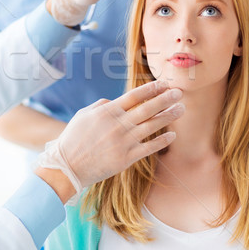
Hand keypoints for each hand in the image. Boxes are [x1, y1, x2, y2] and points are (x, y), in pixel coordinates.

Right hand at [55, 81, 182, 192]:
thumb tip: (116, 100)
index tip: (164, 83)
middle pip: (147, 108)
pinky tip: (172, 135)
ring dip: (168, 116)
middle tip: (179, 92)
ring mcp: (123, 142)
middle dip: (165, 99)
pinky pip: (149, 148)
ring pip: (152, 126)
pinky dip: (162, 141)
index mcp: (107, 111)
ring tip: (181, 109)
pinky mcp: (126, 159)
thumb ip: (101, 105)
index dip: (151, 89)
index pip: (134, 96)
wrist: (67, 166)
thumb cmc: (73, 139)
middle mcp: (118, 124)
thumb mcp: (83, 115)